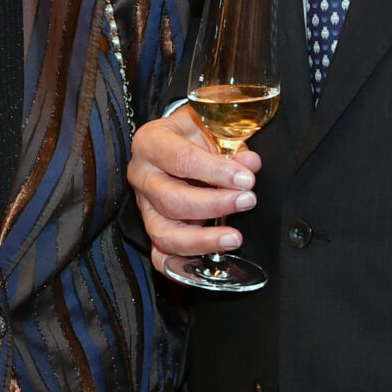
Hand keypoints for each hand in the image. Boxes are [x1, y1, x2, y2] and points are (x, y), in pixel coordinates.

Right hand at [127, 111, 260, 276]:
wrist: (176, 141)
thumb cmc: (193, 134)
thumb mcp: (210, 127)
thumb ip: (231, 145)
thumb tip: (250, 163)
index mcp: (150, 142)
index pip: (181, 160)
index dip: (216, 172)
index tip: (246, 179)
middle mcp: (140, 175)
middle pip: (172, 200)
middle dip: (214, 205)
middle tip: (247, 201)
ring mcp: (143, 206)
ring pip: (164, 234)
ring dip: (203, 239)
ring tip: (234, 238)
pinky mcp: (151, 229)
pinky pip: (160, 256)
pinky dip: (183, 264)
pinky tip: (210, 262)